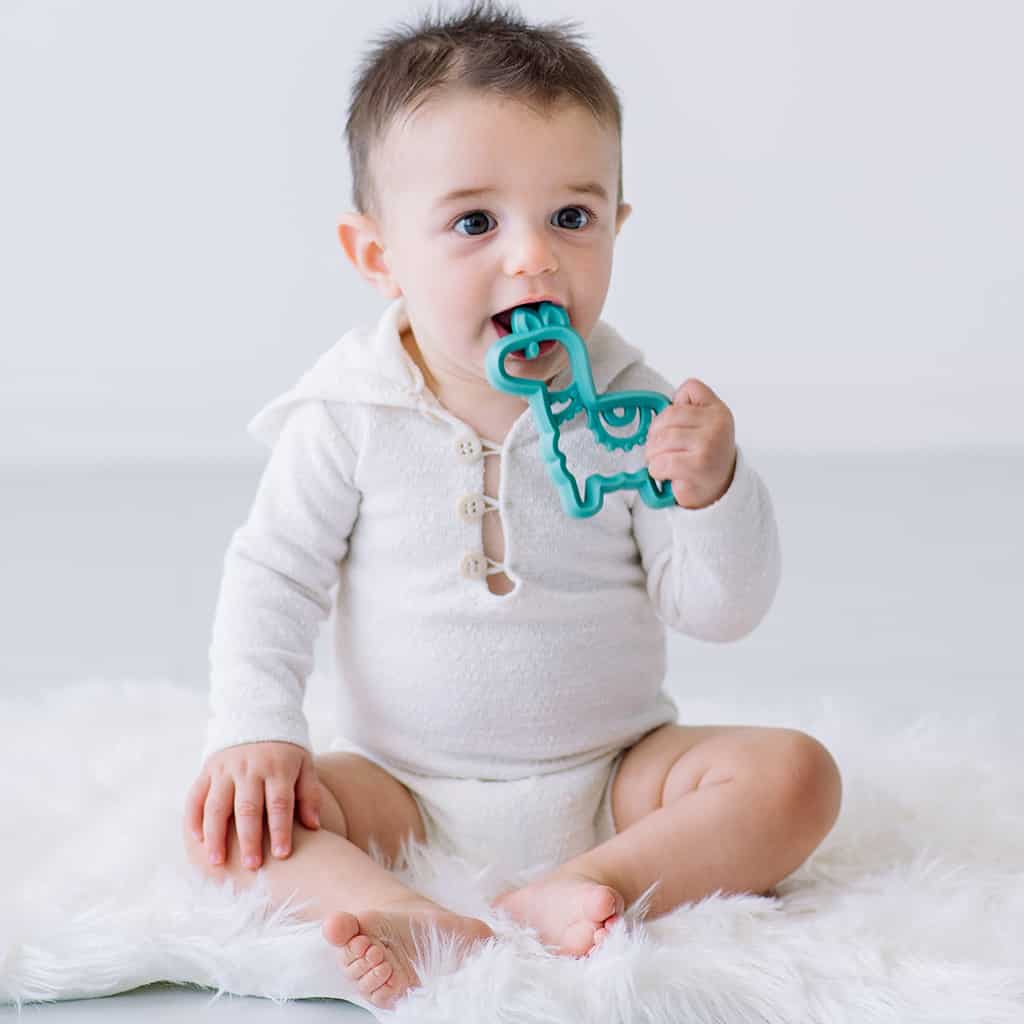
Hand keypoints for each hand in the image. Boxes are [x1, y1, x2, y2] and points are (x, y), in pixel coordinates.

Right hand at [185, 741, 321, 870]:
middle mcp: (249, 768)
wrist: (258, 717)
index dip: (280, 830)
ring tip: (217, 862)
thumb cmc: (286, 752)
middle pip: (247, 808)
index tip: (282, 855)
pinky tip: (197, 840)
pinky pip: (196, 796)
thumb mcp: (305, 765)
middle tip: (252, 867)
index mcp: (277, 768)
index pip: (279, 803)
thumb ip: (309, 794)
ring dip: (216, 836)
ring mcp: (225, 769)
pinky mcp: (208, 769)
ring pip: (216, 805)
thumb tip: (314, 826)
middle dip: (249, 840)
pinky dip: (193, 818)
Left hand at [644, 378, 736, 509]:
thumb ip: (686, 410)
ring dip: (653, 454)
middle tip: (659, 448)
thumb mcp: (702, 426)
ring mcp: (709, 444)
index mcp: (718, 410)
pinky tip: (664, 473)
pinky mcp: (698, 466)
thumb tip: (658, 410)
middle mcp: (717, 424)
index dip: (676, 404)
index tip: (676, 424)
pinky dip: (656, 469)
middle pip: (668, 415)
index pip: (690, 388)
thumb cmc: (704, 457)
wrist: (718, 490)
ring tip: (661, 461)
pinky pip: (662, 461)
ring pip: (662, 438)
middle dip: (655, 434)